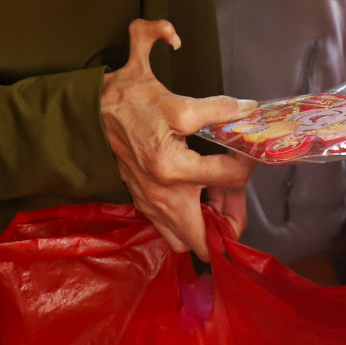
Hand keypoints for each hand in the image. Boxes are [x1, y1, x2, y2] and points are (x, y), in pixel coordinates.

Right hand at [100, 19, 255, 260]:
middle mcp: (162, 197)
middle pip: (205, 240)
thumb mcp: (180, 104)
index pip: (231, 178)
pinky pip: (171, 227)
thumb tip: (247, 109)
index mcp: (175, 170)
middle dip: (229, 221)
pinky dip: (189, 217)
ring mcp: (150, 204)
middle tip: (237, 193)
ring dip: (208, 223)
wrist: (95, 111)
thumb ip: (218, 110)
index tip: (250, 153)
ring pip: (187, 239)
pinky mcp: (143, 202)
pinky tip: (197, 191)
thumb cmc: (134, 104)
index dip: (248, 164)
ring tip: (219, 194)